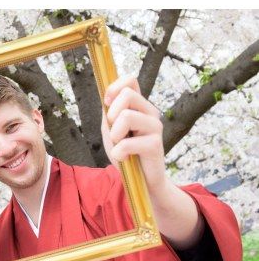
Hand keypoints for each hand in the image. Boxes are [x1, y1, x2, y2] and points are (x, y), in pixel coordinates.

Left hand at [102, 76, 166, 191]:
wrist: (140, 180)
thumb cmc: (125, 153)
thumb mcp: (112, 130)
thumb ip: (109, 113)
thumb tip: (105, 95)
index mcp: (139, 106)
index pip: (130, 80)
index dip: (114, 88)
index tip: (106, 104)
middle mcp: (150, 112)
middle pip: (127, 94)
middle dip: (111, 114)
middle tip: (114, 132)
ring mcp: (155, 127)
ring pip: (126, 116)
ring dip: (114, 136)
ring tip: (119, 146)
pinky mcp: (156, 144)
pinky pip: (127, 143)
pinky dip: (118, 153)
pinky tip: (124, 158)